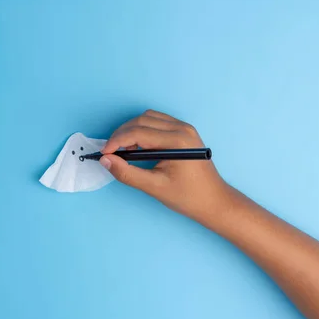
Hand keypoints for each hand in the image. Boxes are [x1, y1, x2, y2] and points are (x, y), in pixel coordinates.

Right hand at [100, 110, 230, 220]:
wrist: (214, 201)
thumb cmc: (188, 197)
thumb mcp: (154, 187)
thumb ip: (128, 173)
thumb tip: (106, 160)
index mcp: (177, 141)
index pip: (138, 132)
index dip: (117, 141)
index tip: (104, 154)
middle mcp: (182, 129)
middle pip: (142, 120)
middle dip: (122, 134)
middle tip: (110, 153)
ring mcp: (185, 128)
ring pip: (149, 118)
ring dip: (132, 130)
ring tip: (125, 150)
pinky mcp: (184, 131)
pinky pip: (158, 122)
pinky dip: (143, 130)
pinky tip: (139, 147)